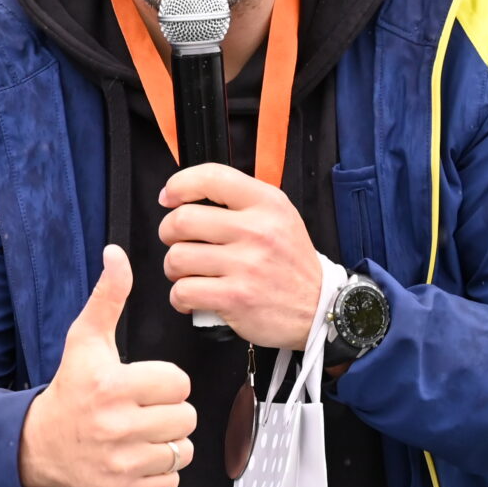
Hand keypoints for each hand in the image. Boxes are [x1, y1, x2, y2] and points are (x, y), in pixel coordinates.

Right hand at [18, 245, 193, 486]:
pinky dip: (160, 471)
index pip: (179, 383)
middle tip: (143, 409)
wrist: (40, 445)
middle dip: (169, 412)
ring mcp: (121, 464)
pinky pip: (172, 481)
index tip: (143, 384)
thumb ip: (108, 297)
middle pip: (185, 417)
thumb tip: (117, 254)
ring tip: (140, 433)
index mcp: (111, 386)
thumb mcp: (86, 340)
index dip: (166, 381)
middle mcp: (115, 427)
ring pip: (182, 450)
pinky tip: (136, 456)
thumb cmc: (72, 389)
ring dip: (167, 442)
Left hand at [160, 163, 327, 347]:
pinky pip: (183, 291)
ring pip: (177, 258)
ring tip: (188, 273)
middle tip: (178, 242)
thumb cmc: (291, 263)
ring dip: (174, 269)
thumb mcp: (279, 217)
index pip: (211, 177)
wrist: (319, 309)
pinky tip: (191, 297)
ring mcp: (246, 265)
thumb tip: (186, 196)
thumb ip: (240, 201)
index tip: (169, 197)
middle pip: (182, 220)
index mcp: (267, 204)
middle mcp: (257, 230)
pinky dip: (179, 297)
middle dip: (168, 233)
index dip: (179, 185)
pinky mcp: (235, 298)